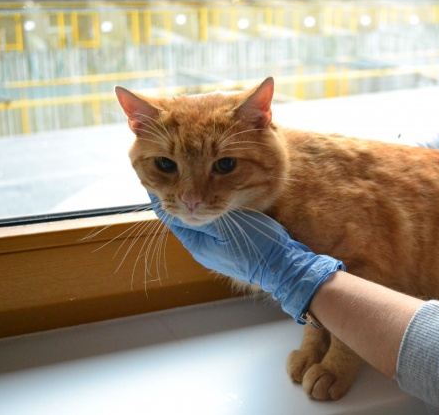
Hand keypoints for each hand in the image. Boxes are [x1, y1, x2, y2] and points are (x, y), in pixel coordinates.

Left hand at [148, 193, 344, 322]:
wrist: (282, 265)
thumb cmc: (257, 245)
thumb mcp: (226, 226)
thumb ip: (203, 214)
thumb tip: (180, 203)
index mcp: (196, 243)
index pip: (170, 216)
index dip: (163, 196)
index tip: (156, 176)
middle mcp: (201, 247)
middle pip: (182, 218)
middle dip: (177, 197)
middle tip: (173, 172)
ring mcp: (214, 248)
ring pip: (197, 220)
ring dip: (194, 203)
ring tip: (191, 180)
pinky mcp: (227, 246)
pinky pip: (212, 225)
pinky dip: (209, 209)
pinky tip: (215, 197)